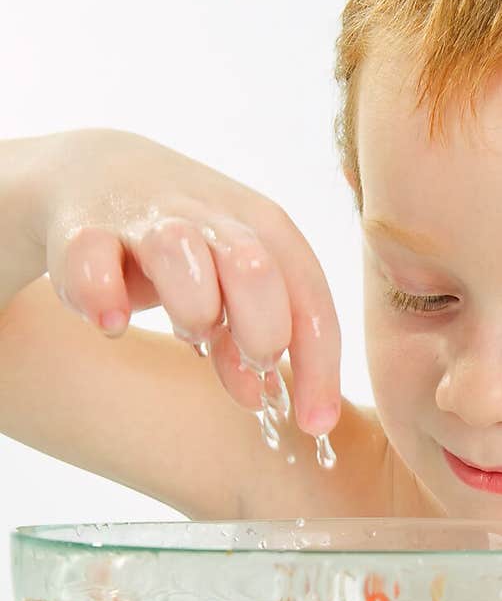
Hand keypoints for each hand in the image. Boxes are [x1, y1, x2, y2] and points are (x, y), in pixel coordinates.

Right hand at [41, 128, 340, 434]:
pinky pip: (92, 259)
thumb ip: (249, 342)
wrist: (100, 176)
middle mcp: (211, 217)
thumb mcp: (233, 289)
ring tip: (187, 332)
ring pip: (179, 251)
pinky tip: (113, 322)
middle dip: (261, 332)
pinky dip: (102, 296)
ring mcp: (146, 218)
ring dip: (191, 310)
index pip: (307, 298)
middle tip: (247, 359)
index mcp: (265, 229)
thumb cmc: (188, 247)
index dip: (317, 367)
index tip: (316, 424)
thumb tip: (258, 399)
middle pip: (255, 269)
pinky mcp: (84, 229)